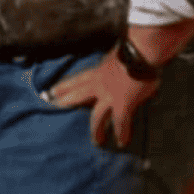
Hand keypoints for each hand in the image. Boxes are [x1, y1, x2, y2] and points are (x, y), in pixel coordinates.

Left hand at [41, 47, 158, 147]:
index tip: (52, 92)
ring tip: (97, 141)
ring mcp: (109, 97)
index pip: (76, 80)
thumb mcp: (117, 57)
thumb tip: (118, 68)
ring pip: (97, 117)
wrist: (141, 53)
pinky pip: (121, 123)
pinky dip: (122, 133)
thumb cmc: (134, 50)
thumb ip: (113, 65)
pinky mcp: (122, 105)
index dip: (64, 87)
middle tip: (56, 109)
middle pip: (78, 96)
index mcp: (97, 72)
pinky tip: (122, 142)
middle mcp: (99, 85)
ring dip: (96, 130)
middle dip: (66, 103)